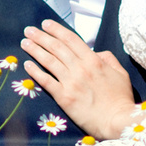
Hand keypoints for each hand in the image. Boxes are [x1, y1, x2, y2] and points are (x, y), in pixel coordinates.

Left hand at [20, 21, 144, 139]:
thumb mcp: (120, 73)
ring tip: (25, 43)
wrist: (117, 121)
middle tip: (28, 30)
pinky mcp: (64, 98)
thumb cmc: (121, 99)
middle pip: (56, 47)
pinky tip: (27, 64)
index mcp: (94, 61)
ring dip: (35, 50)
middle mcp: (80, 68)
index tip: (45, 24)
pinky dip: (35, 71)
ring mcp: (71, 83)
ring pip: (49, 61)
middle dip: (41, 36)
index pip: (71, 40)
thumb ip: (108, 59)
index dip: (56, 30)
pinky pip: (46, 81)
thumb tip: (96, 52)